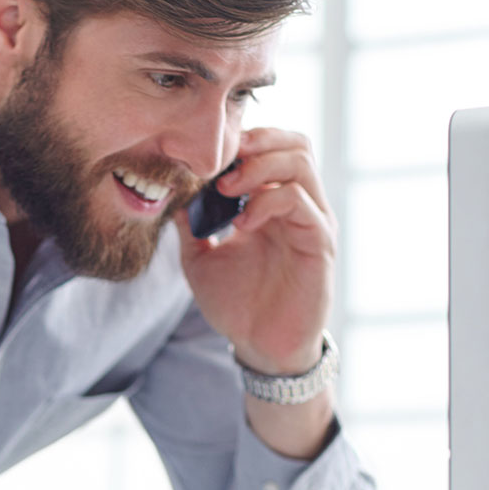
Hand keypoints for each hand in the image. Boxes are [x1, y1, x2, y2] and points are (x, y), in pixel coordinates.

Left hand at [176, 127, 335, 375]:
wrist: (260, 348)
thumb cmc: (237, 306)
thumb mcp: (200, 259)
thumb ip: (189, 225)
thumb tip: (168, 193)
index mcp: (274, 203)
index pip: (272, 146)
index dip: (242, 141)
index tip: (206, 157)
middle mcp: (300, 206)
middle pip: (294, 142)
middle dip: (256, 142)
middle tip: (221, 165)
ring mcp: (313, 221)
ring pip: (300, 162)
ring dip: (259, 166)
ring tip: (227, 188)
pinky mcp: (320, 243)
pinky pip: (300, 202)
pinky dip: (268, 201)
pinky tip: (241, 224)